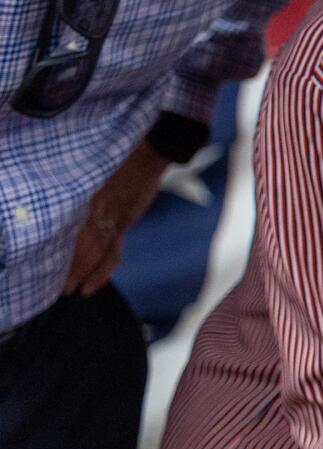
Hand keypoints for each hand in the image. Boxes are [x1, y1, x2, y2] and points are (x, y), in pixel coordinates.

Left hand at [64, 141, 169, 295]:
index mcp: (82, 201)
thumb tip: (80, 226)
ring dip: (81, 273)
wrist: (146, 157)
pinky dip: (102, 270)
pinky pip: (111, 252)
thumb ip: (90, 206)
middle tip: (59, 289)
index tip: (49, 271)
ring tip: (73, 290)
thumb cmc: (122, 169)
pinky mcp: (123, 221)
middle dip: (67, 269)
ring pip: (90, 252)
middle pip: (75, 245)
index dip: (59, 255)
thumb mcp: (99, 185)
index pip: (66, 234)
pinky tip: (93, 284)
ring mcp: (107, 216)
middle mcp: (89, 210)